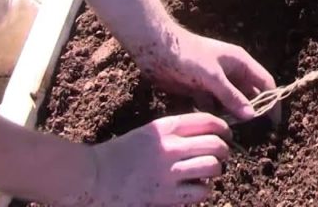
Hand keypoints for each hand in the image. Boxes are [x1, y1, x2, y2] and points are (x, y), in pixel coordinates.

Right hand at [58, 113, 230, 205]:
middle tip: (220, 156)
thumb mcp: (149, 133)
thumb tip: (208, 135)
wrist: (91, 178)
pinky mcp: (166, 196)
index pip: (208, 121)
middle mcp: (170, 147)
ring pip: (213, 167)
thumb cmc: (119, 154)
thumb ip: (175, 132)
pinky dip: (203, 191)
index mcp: (165, 127)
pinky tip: (195, 189)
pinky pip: (201, 192)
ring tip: (210, 173)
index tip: (226, 134)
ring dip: (216, 171)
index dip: (224, 127)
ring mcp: (169, 172)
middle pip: (216, 144)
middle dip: (224, 150)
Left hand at [132, 26, 275, 121]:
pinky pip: (212, 105)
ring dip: (230, 115)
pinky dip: (213, 114)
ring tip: (230, 132)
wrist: (156, 49)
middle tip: (254, 133)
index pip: (265, 83)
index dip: (272, 101)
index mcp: (240, 62)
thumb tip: (252, 115)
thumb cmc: (188, 56)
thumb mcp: (212, 77)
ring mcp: (215, 81)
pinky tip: (210, 124)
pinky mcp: (200, 89)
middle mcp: (231, 72)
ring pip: (230, 102)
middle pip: (248, 94)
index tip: (274, 123)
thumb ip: (232, 96)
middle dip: (251, 111)